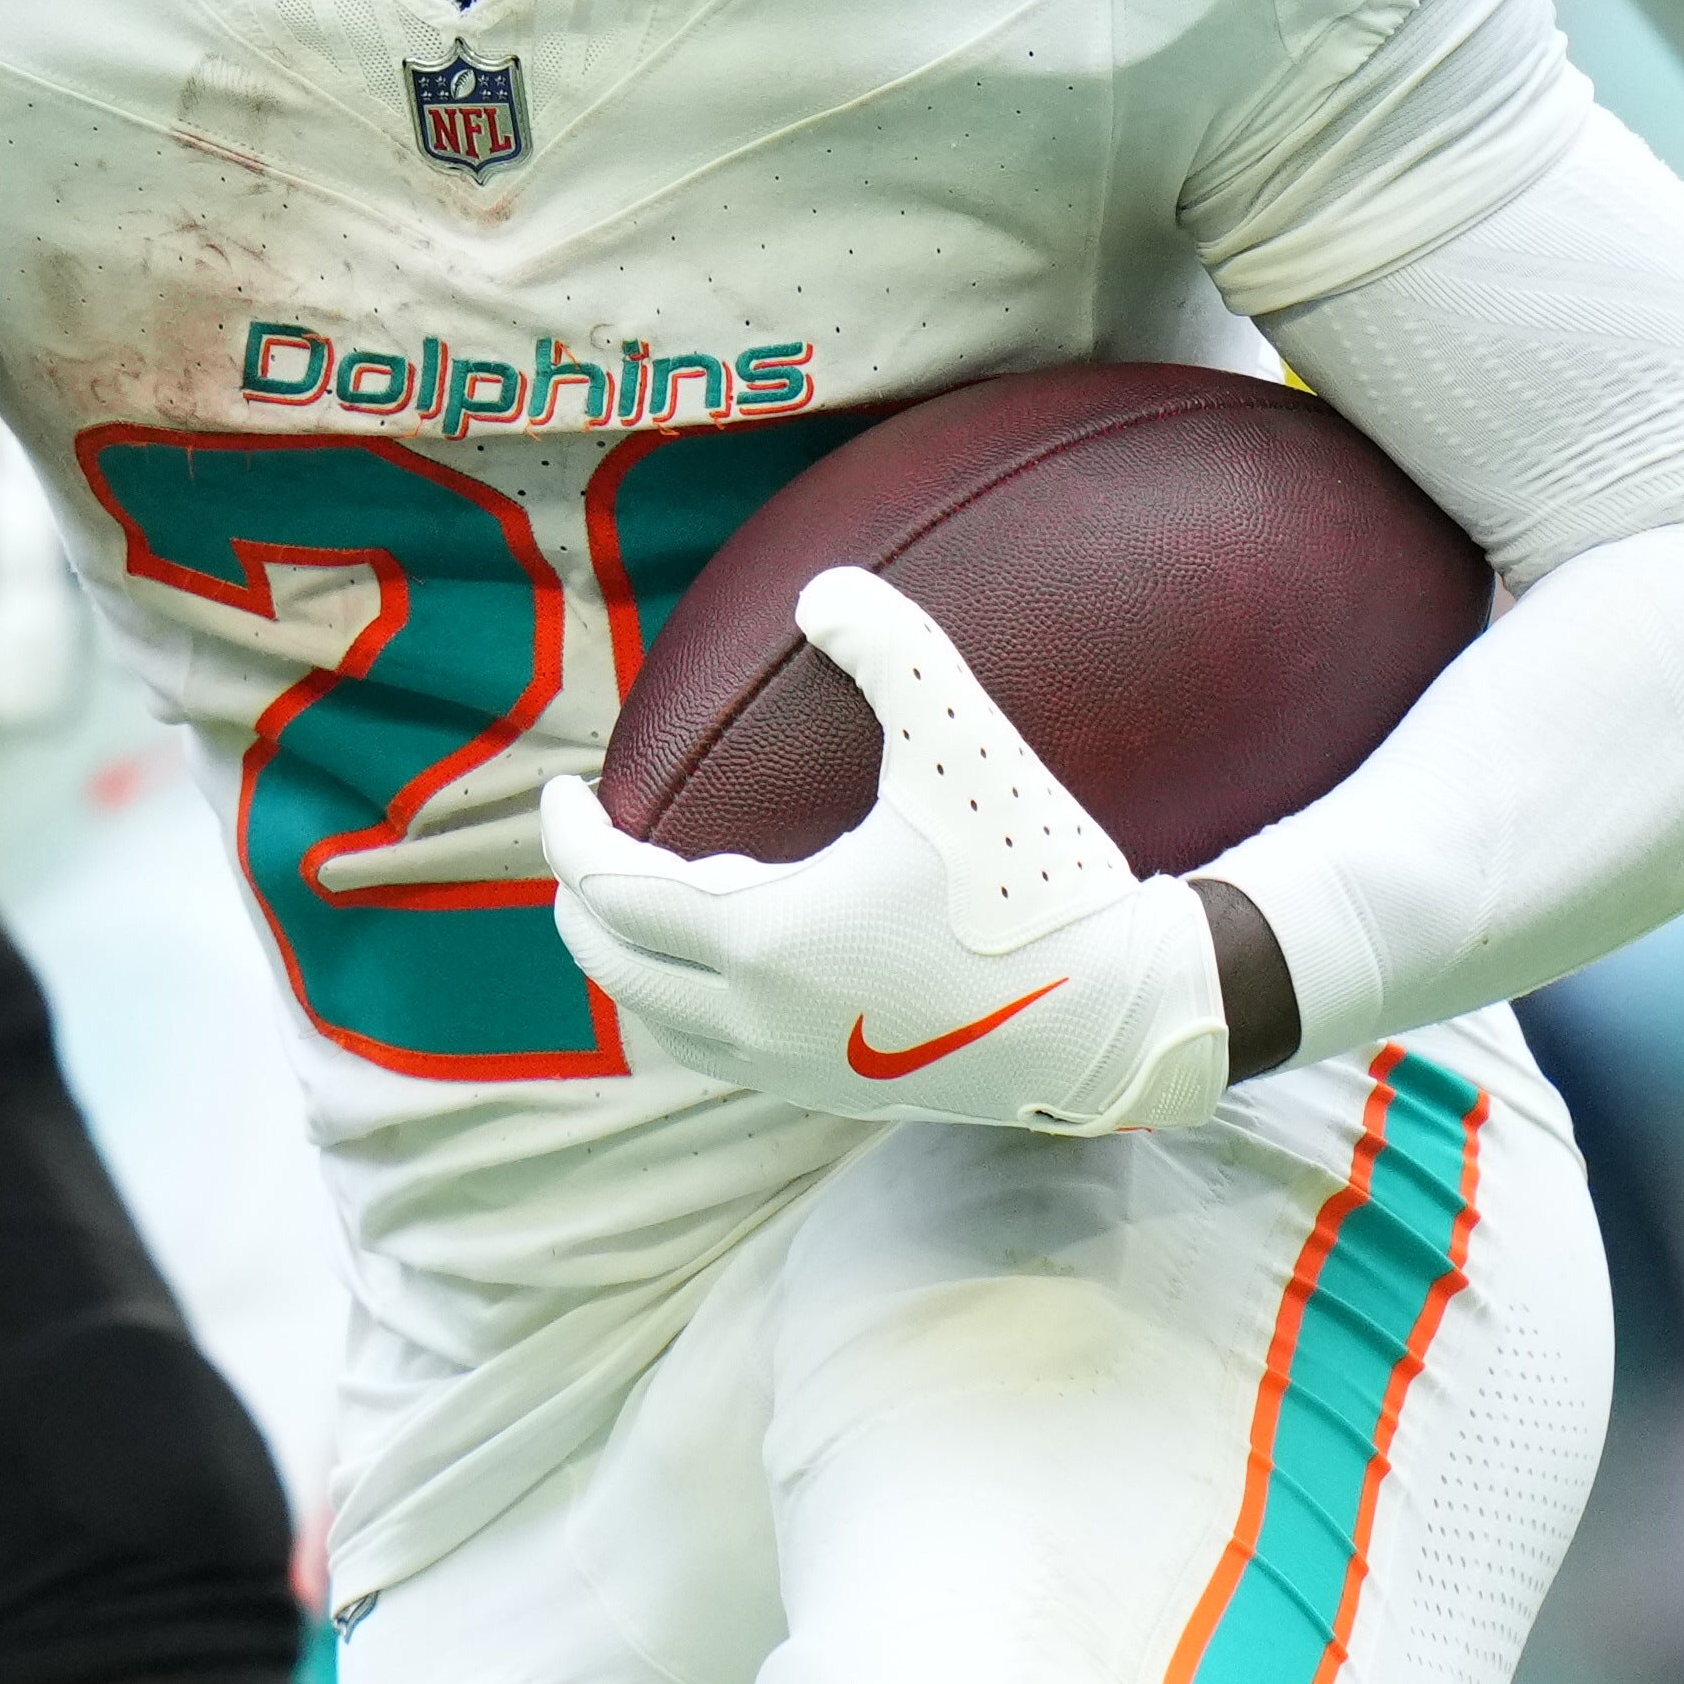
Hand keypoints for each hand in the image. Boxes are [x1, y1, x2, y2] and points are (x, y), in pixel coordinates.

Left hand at [541, 567, 1230, 1133]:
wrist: (1125, 1017)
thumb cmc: (1036, 880)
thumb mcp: (963, 744)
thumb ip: (890, 649)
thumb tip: (823, 587)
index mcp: (763, 939)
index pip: (614, 892)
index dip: (569, 840)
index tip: (558, 796)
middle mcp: (761, 1020)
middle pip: (616, 970)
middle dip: (583, 905)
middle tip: (585, 848)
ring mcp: (800, 1070)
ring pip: (668, 1024)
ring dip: (638, 962)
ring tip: (667, 895)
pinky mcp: (843, 1096)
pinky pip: (726, 1053)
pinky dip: (698, 1002)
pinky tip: (751, 949)